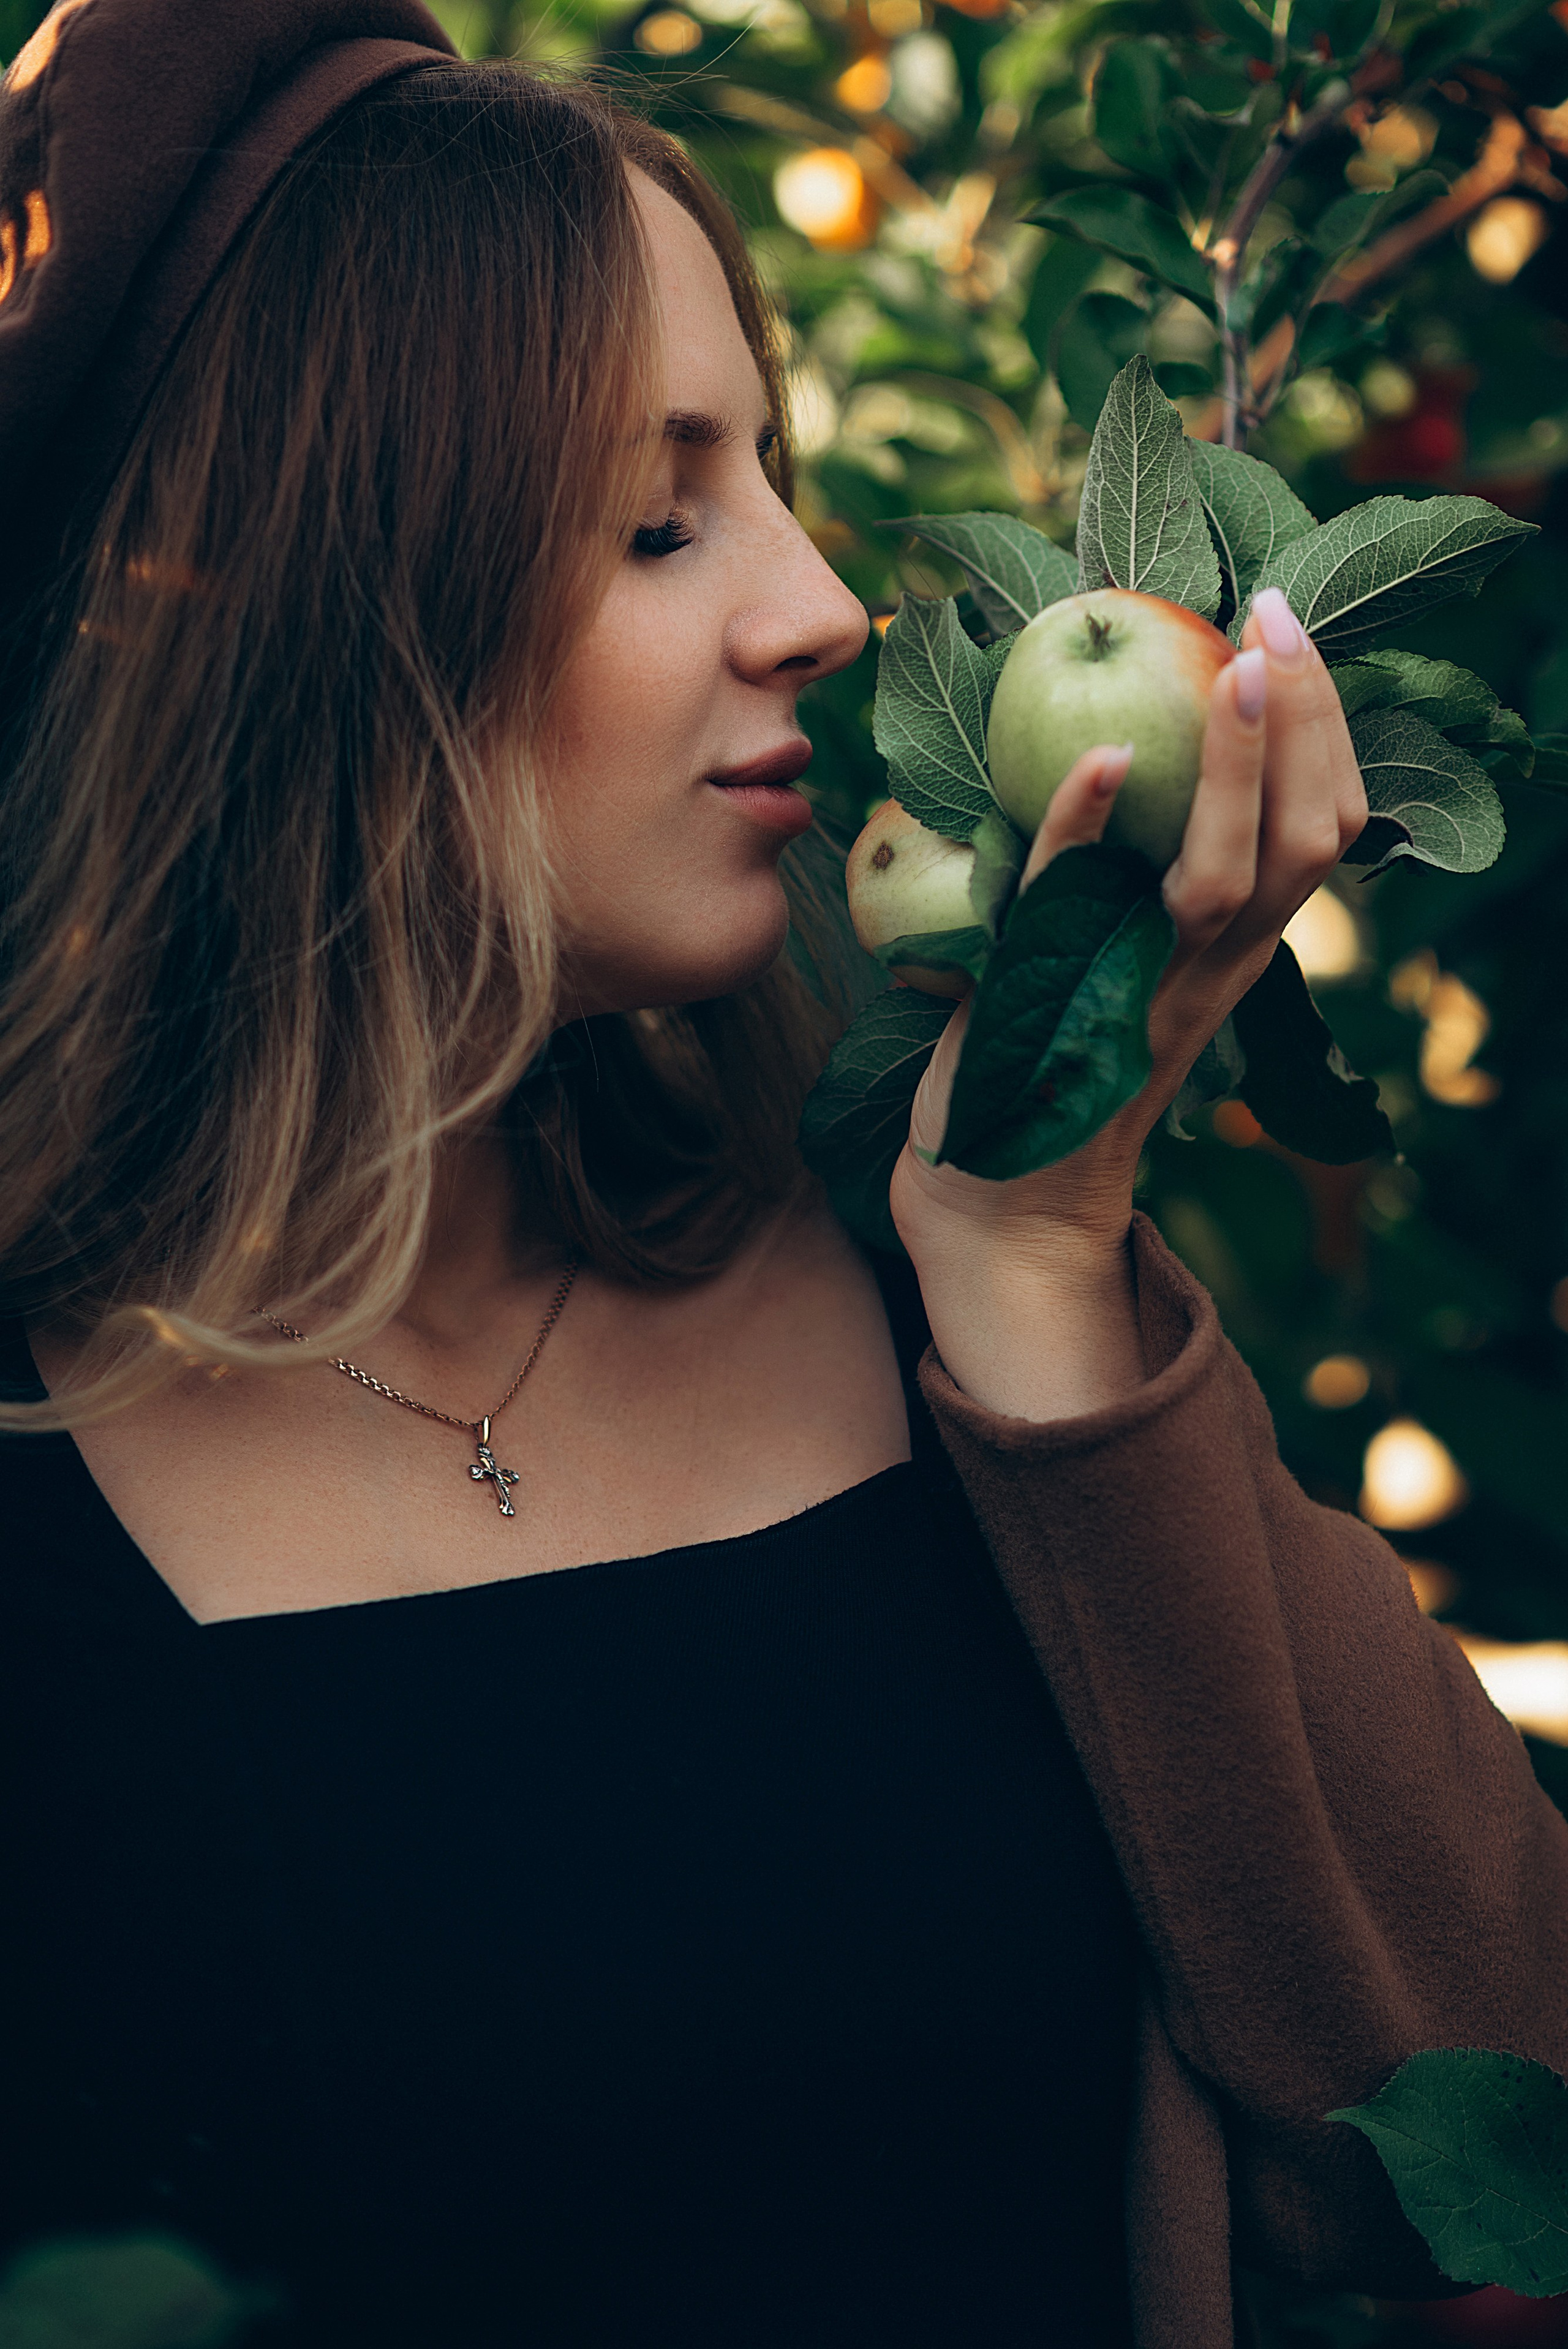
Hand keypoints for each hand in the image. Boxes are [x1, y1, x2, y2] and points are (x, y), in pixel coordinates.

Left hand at [888, 587, 1367, 1419]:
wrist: (996, 1204)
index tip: (1294, 639)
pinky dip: (1089, 831)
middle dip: (1305, 724)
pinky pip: (1078, 910)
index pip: (1325, 836)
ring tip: (1231, 665)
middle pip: (1303, 845)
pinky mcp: (1051, 1010)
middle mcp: (1207, 975)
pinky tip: (1106, 761)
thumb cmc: (1054, 1066)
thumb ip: (1135, 879)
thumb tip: (1118, 746)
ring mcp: (1137, 995)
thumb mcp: (1124, 960)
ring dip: (1234, 766)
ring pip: (1223, 879)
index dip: (1327, 736)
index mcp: (1233, 955)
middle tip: (1276, 618)